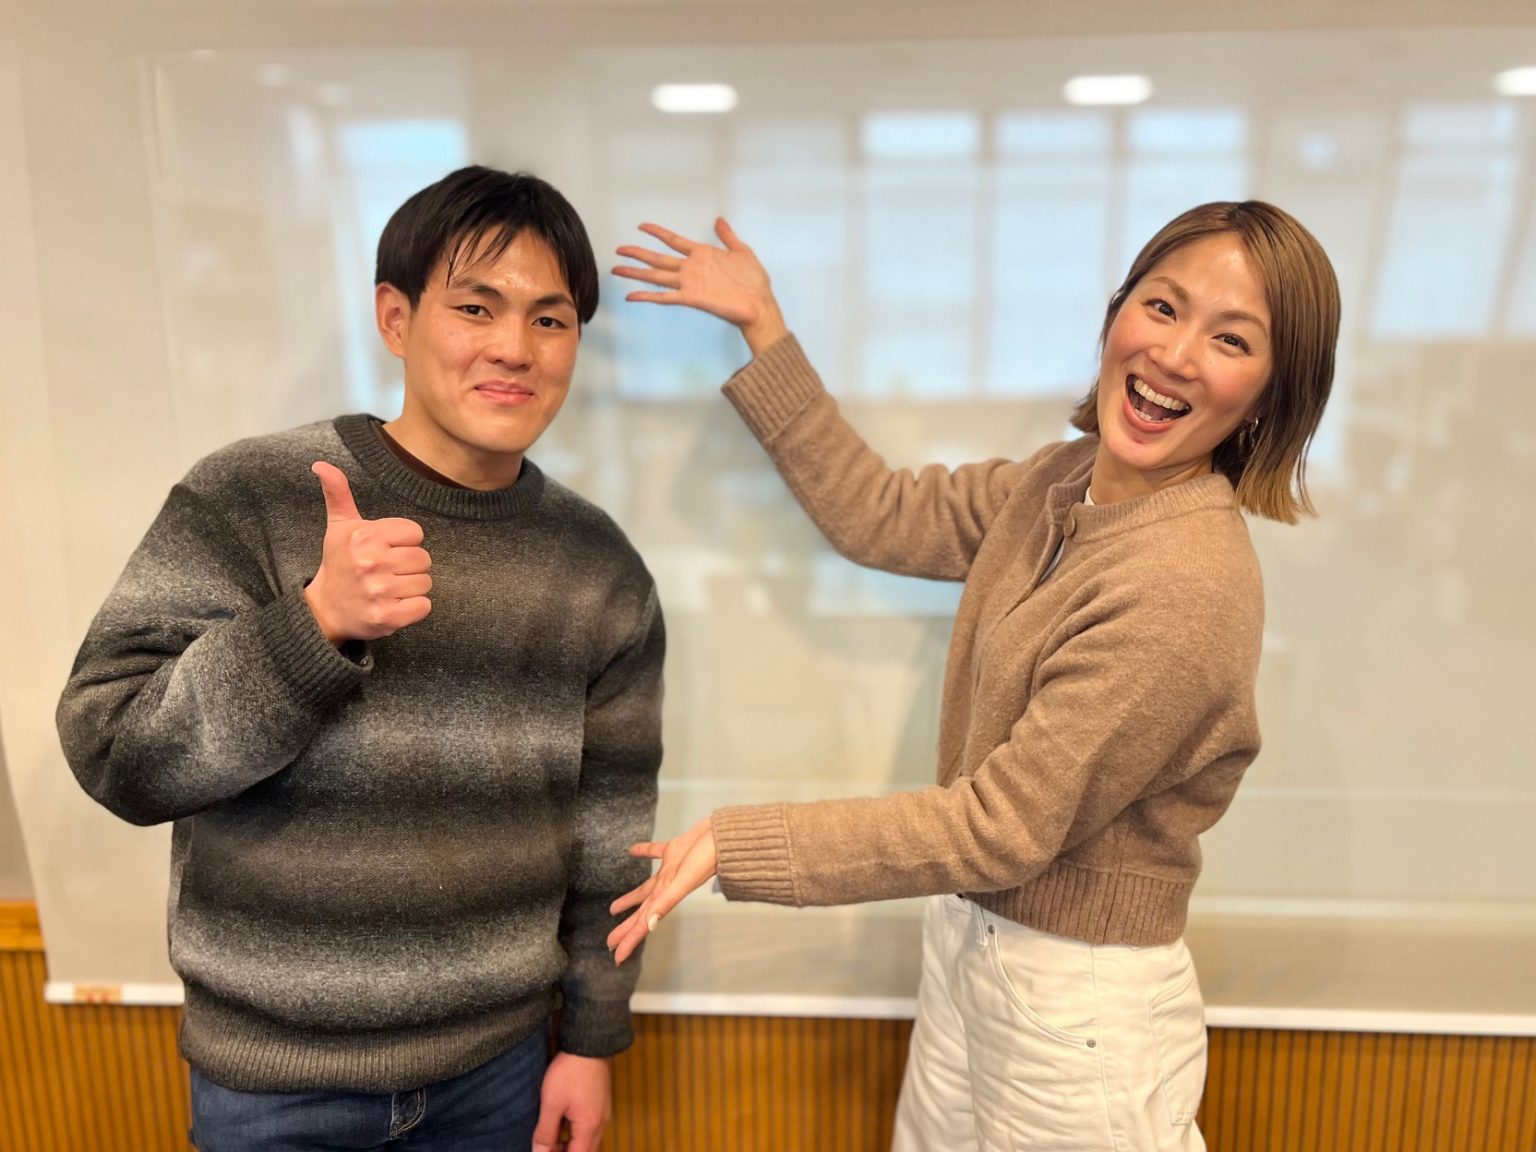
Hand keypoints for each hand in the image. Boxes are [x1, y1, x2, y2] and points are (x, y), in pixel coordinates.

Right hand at [303, 461, 432, 644]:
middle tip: (386, 572)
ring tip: (388, 589)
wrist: (325, 609)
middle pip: (423, 559)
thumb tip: (321, 464)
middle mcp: (371, 562)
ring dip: (411, 588)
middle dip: (409, 566)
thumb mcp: (339, 527)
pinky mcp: (387, 617)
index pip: (416, 533)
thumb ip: (338, 493)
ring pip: (425, 583)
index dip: (404, 542)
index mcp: (364, 536)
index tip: (385, 550)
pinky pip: (424, 606)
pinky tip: (394, 604)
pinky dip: (414, 608)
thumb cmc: (339, 564)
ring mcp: (379, 591)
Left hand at [533, 1051, 610, 1151]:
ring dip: (570, 1145)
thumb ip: (546, 1132)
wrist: (590, 1042)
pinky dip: (576, 1133)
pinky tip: (562, 1123)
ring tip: (550, 1138)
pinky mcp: (601, 1103)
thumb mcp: (552, 1103)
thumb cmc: (570, 1070)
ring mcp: (603, 1113)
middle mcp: (600, 1123)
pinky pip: (590, 1128)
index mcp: (589, 1127)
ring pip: (588, 1141)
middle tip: (545, 1147)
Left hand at [606, 817, 717, 965]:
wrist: (724, 836)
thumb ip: (666, 902)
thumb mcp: (684, 882)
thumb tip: (650, 925)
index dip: (629, 939)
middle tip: (610, 941)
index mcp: (667, 896)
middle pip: (642, 911)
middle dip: (626, 927)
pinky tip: (632, 850)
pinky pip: (653, 852)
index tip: (615, 955)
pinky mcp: (674, 850)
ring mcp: (670, 869)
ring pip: (645, 889)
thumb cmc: (707, 859)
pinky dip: (642, 852)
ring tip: (613, 908)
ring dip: (630, 899)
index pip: (644, 923)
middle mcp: (667, 887)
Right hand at [613, 219, 788, 355]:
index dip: (658, 233)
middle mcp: (691, 269)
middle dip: (638, 254)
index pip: (674, 240)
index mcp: (702, 255)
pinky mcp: (691, 298)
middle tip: (619, 250)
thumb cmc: (754, 281)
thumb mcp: (742, 251)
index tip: (642, 226)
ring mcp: (689, 284)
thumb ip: (727, 236)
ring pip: (657, 275)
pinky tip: (632, 295)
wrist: (759, 304)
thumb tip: (720, 220)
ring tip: (617, 269)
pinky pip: (665, 297)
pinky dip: (647, 296)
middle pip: (658, 259)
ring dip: (636, 272)